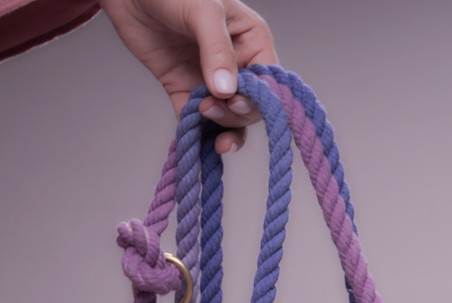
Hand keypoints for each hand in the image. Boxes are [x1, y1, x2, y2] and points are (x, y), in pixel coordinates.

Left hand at [98, 0, 277, 153]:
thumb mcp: (203, 12)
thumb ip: (217, 51)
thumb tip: (227, 91)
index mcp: (252, 41)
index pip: (267, 81)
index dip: (258, 98)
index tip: (236, 102)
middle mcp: (236, 63)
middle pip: (249, 104)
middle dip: (234, 113)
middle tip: (210, 108)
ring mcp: (209, 78)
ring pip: (227, 117)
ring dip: (220, 128)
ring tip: (202, 119)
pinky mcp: (183, 88)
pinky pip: (195, 119)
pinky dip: (195, 132)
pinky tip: (193, 140)